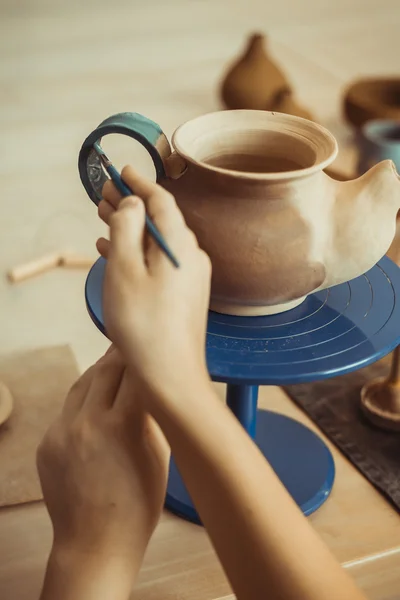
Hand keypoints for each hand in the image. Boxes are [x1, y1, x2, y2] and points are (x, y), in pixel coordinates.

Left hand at [37, 348, 169, 598]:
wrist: (95, 542)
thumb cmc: (139, 504)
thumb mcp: (160, 457)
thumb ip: (154, 417)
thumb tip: (154, 386)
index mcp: (123, 426)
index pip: (136, 373)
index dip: (148, 356)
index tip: (156, 344)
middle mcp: (87, 422)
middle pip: (106, 369)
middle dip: (123, 353)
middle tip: (136, 342)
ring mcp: (61, 431)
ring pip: (83, 383)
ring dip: (101, 370)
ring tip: (116, 361)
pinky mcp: (47, 441)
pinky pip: (69, 408)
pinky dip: (85, 398)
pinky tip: (98, 397)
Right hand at [96, 166, 211, 404]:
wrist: (171, 375)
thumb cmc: (145, 324)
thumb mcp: (125, 270)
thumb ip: (127, 229)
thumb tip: (133, 204)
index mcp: (181, 244)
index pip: (162, 201)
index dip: (140, 183)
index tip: (122, 171)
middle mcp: (192, 256)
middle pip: (160, 220)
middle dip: (131, 206)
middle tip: (104, 195)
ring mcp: (192, 277)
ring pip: (158, 242)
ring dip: (132, 229)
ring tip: (104, 221)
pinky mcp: (186, 295)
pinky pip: (161, 264)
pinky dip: (140, 254)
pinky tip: (118, 254)